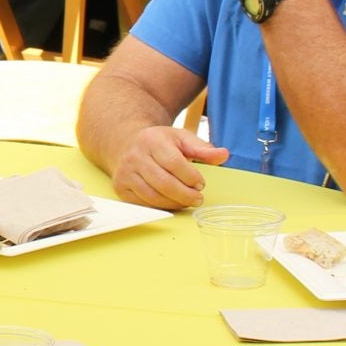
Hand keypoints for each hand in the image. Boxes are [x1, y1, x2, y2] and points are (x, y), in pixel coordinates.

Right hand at [110, 124, 229, 209]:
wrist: (126, 144)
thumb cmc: (159, 143)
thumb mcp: (181, 138)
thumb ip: (203, 148)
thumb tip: (224, 155)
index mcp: (152, 140)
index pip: (173, 163)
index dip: (190, 177)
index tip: (201, 183)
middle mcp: (135, 156)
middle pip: (163, 182)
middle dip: (185, 194)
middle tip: (198, 199)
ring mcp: (125, 173)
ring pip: (153, 196)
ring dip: (175, 203)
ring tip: (187, 201)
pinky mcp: (121, 187)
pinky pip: (144, 203)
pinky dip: (162, 206)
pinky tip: (172, 202)